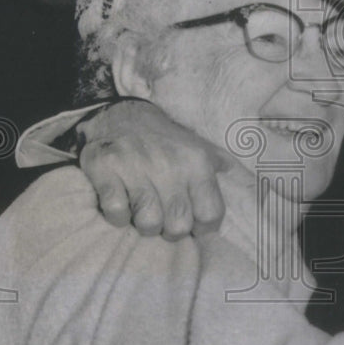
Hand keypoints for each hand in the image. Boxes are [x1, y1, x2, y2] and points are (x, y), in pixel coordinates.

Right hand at [77, 99, 227, 239]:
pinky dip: (117, 215)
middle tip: (163, 218)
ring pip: (148, 223)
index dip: (201, 227)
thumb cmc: (164, 140)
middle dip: (170, 230)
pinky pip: (116, 212)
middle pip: (178, 226)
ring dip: (144, 223)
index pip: (210, 215)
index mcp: (197, 163)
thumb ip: (219, 163)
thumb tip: (238, 175)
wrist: (120, 114)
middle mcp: (170, 164)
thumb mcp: (198, 146)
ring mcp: (136, 166)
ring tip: (142, 210)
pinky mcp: (105, 168)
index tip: (191, 223)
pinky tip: (121, 201)